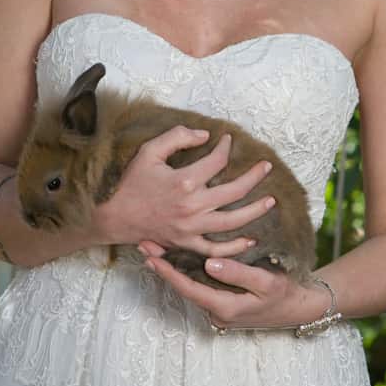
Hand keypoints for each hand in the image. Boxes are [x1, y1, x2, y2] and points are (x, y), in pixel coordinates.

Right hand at [88, 126, 274, 258]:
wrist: (116, 217)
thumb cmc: (132, 183)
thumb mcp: (149, 151)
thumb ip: (177, 137)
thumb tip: (205, 135)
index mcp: (184, 181)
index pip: (217, 161)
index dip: (226, 148)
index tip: (228, 141)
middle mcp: (193, 206)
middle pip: (234, 191)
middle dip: (254, 177)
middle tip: (266, 167)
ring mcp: (191, 228)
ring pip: (233, 221)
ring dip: (255, 211)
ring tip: (270, 201)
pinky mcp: (187, 244)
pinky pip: (216, 249)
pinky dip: (234, 247)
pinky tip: (249, 239)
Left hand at [143, 255, 331, 331]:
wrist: (301, 308)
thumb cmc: (285, 294)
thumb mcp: (266, 281)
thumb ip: (238, 273)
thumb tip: (210, 264)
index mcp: (224, 308)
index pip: (188, 288)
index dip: (168, 272)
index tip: (152, 256)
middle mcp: (217, 312)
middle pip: (184, 287)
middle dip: (164, 266)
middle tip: (144, 245)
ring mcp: (219, 308)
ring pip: (190, 285)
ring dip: (173, 267)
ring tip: (155, 247)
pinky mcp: (224, 301)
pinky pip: (200, 285)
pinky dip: (187, 270)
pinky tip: (179, 254)